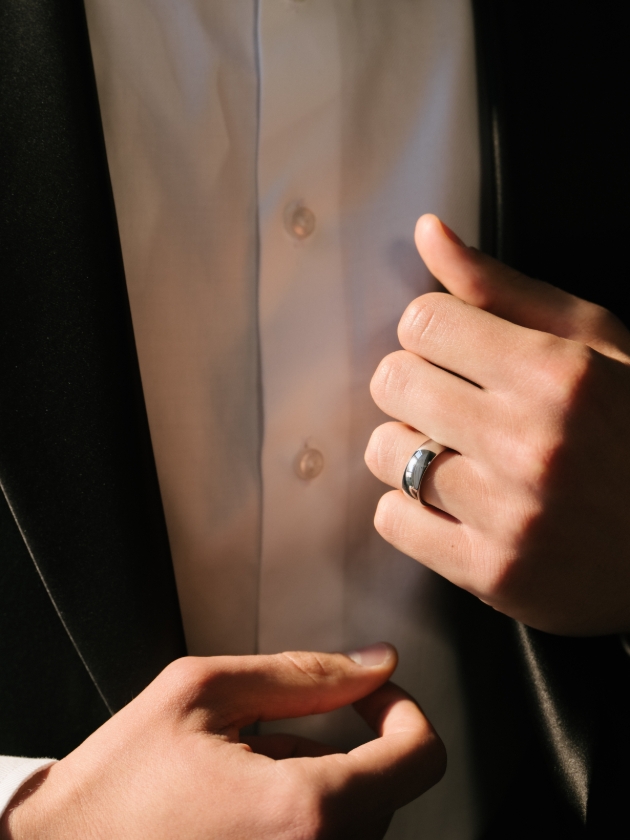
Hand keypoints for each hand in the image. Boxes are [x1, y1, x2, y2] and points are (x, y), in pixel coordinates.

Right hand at [1, 645, 444, 839]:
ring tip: (241, 779)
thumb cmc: (118, 786)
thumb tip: (372, 661)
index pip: (420, 757)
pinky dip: (299, 820)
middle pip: (385, 790)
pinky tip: (240, 813)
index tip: (369, 696)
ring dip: (314, 787)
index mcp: (303, 812)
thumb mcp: (203, 693)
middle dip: (339, 748)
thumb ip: (300, 673)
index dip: (402, 710)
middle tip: (268, 738)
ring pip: (355, 823)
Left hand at [365, 213, 629, 635]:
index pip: (422, 320)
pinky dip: (409, 507)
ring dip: (408, 446)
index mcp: (558, 372)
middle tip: (452, 401)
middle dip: (414, 384)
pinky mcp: (491, 573)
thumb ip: (503, 288)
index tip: (455, 351)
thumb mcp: (594, 344)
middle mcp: (531, 441)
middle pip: (392, 380)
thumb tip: (427, 232)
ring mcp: (510, 513)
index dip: (432, 332)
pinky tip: (451, 502)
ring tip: (455, 454)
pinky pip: (392, 520)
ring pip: (384, 451)